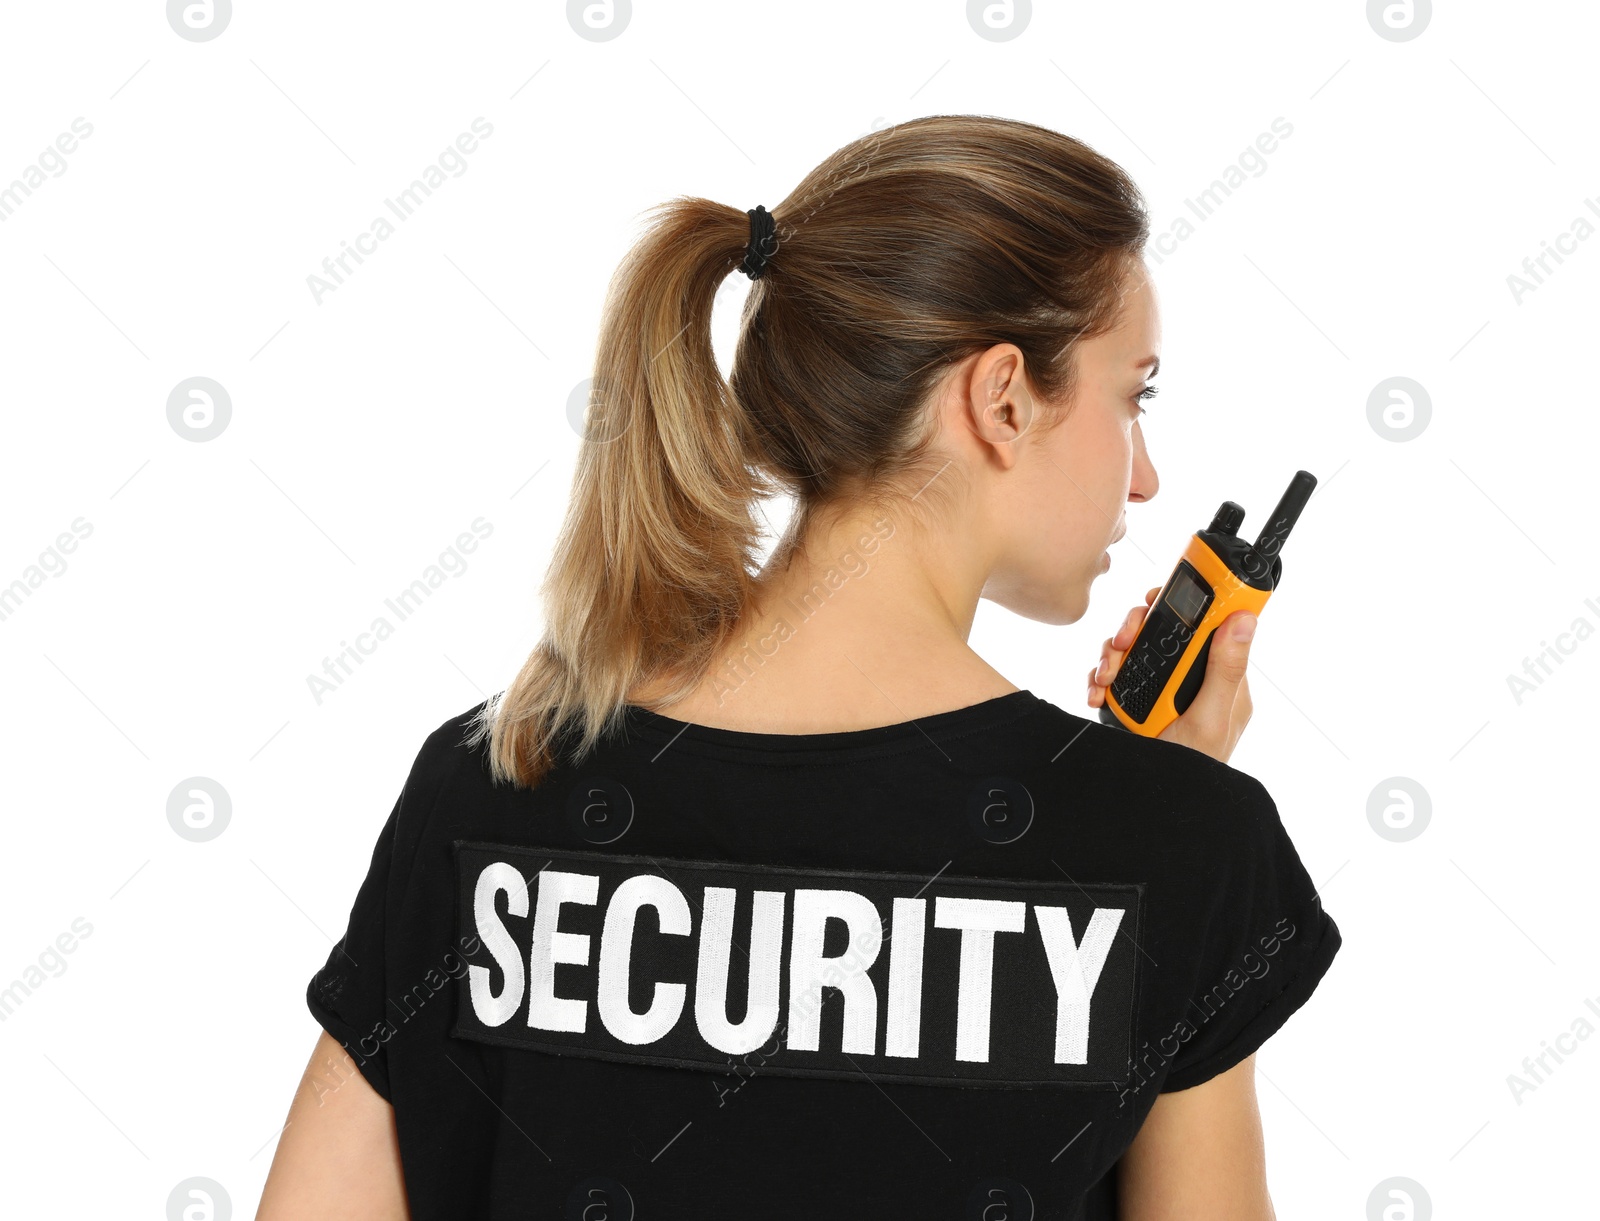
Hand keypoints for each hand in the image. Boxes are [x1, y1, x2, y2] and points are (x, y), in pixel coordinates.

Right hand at [1088, 591, 1256, 764]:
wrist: (1152, 808)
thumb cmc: (1193, 771)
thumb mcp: (1210, 720)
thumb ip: (1224, 670)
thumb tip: (1243, 618)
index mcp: (1221, 682)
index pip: (1210, 625)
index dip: (1188, 603)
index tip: (1163, 595)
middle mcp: (1190, 681)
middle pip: (1164, 630)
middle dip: (1136, 631)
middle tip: (1122, 641)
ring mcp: (1160, 691)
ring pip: (1134, 648)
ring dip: (1113, 656)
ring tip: (1106, 678)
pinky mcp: (1134, 702)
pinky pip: (1115, 673)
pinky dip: (1100, 678)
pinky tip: (1097, 692)